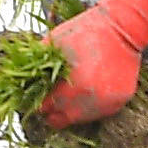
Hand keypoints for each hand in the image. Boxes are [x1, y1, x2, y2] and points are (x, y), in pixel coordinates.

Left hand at [36, 0, 147, 130]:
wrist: (123, 28)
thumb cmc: (86, 31)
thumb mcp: (55, 42)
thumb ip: (38, 63)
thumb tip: (24, 79)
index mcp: (74, 86)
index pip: (49, 108)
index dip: (40, 105)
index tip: (37, 100)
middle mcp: (93, 99)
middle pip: (65, 120)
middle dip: (54, 113)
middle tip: (49, 105)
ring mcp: (109, 102)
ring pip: (83, 119)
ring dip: (72, 112)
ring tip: (66, 100)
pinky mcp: (121, 100)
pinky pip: (100, 112)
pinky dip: (90, 107)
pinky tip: (83, 96)